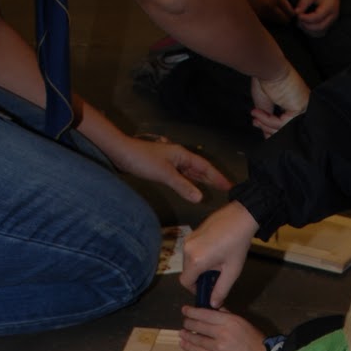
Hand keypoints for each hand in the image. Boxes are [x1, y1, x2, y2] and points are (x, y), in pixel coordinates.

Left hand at [111, 135, 230, 203]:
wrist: (120, 152)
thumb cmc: (142, 160)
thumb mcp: (165, 174)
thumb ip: (183, 186)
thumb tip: (200, 198)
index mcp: (182, 155)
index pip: (205, 167)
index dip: (217, 177)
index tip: (229, 186)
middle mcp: (179, 157)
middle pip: (200, 168)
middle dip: (213, 178)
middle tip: (226, 188)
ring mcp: (170, 161)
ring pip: (191, 171)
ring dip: (202, 180)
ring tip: (213, 188)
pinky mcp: (162, 167)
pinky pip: (182, 175)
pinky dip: (189, 181)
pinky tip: (190, 186)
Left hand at [179, 307, 265, 350]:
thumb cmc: (258, 343)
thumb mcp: (244, 324)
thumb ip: (228, 315)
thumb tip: (215, 309)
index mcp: (230, 321)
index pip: (206, 313)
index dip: (193, 311)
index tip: (185, 310)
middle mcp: (222, 332)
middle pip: (199, 325)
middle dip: (188, 322)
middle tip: (184, 321)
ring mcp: (218, 347)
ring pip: (197, 339)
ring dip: (187, 335)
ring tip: (182, 333)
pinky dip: (189, 347)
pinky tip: (183, 344)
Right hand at [181, 202, 259, 301]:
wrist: (241, 217)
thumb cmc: (238, 244)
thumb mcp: (232, 271)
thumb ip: (221, 290)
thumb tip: (213, 304)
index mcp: (195, 261)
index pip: (185, 282)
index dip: (195, 289)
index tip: (207, 289)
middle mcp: (187, 249)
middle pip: (187, 271)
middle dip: (199, 277)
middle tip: (216, 276)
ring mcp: (188, 239)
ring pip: (189, 261)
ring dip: (200, 266)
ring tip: (218, 262)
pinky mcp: (192, 232)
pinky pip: (191, 250)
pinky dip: (200, 255)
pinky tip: (215, 251)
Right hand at [250, 66, 309, 136]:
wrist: (267, 67)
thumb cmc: (266, 79)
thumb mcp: (265, 106)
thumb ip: (268, 121)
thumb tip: (267, 137)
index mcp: (295, 104)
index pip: (285, 125)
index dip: (270, 128)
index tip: (257, 123)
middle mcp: (301, 106)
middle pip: (285, 129)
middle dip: (267, 128)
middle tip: (255, 121)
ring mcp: (303, 108)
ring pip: (283, 128)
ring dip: (265, 124)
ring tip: (256, 114)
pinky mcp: (300, 108)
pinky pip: (282, 124)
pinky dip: (268, 120)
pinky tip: (259, 113)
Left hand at [294, 0, 340, 36]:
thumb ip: (304, 2)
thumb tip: (296, 12)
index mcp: (330, 7)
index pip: (317, 17)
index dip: (305, 18)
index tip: (298, 14)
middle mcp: (333, 16)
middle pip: (319, 27)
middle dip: (306, 26)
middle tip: (298, 20)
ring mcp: (332, 21)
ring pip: (320, 32)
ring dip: (309, 30)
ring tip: (301, 23)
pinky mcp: (329, 23)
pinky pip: (321, 32)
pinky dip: (312, 31)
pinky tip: (306, 25)